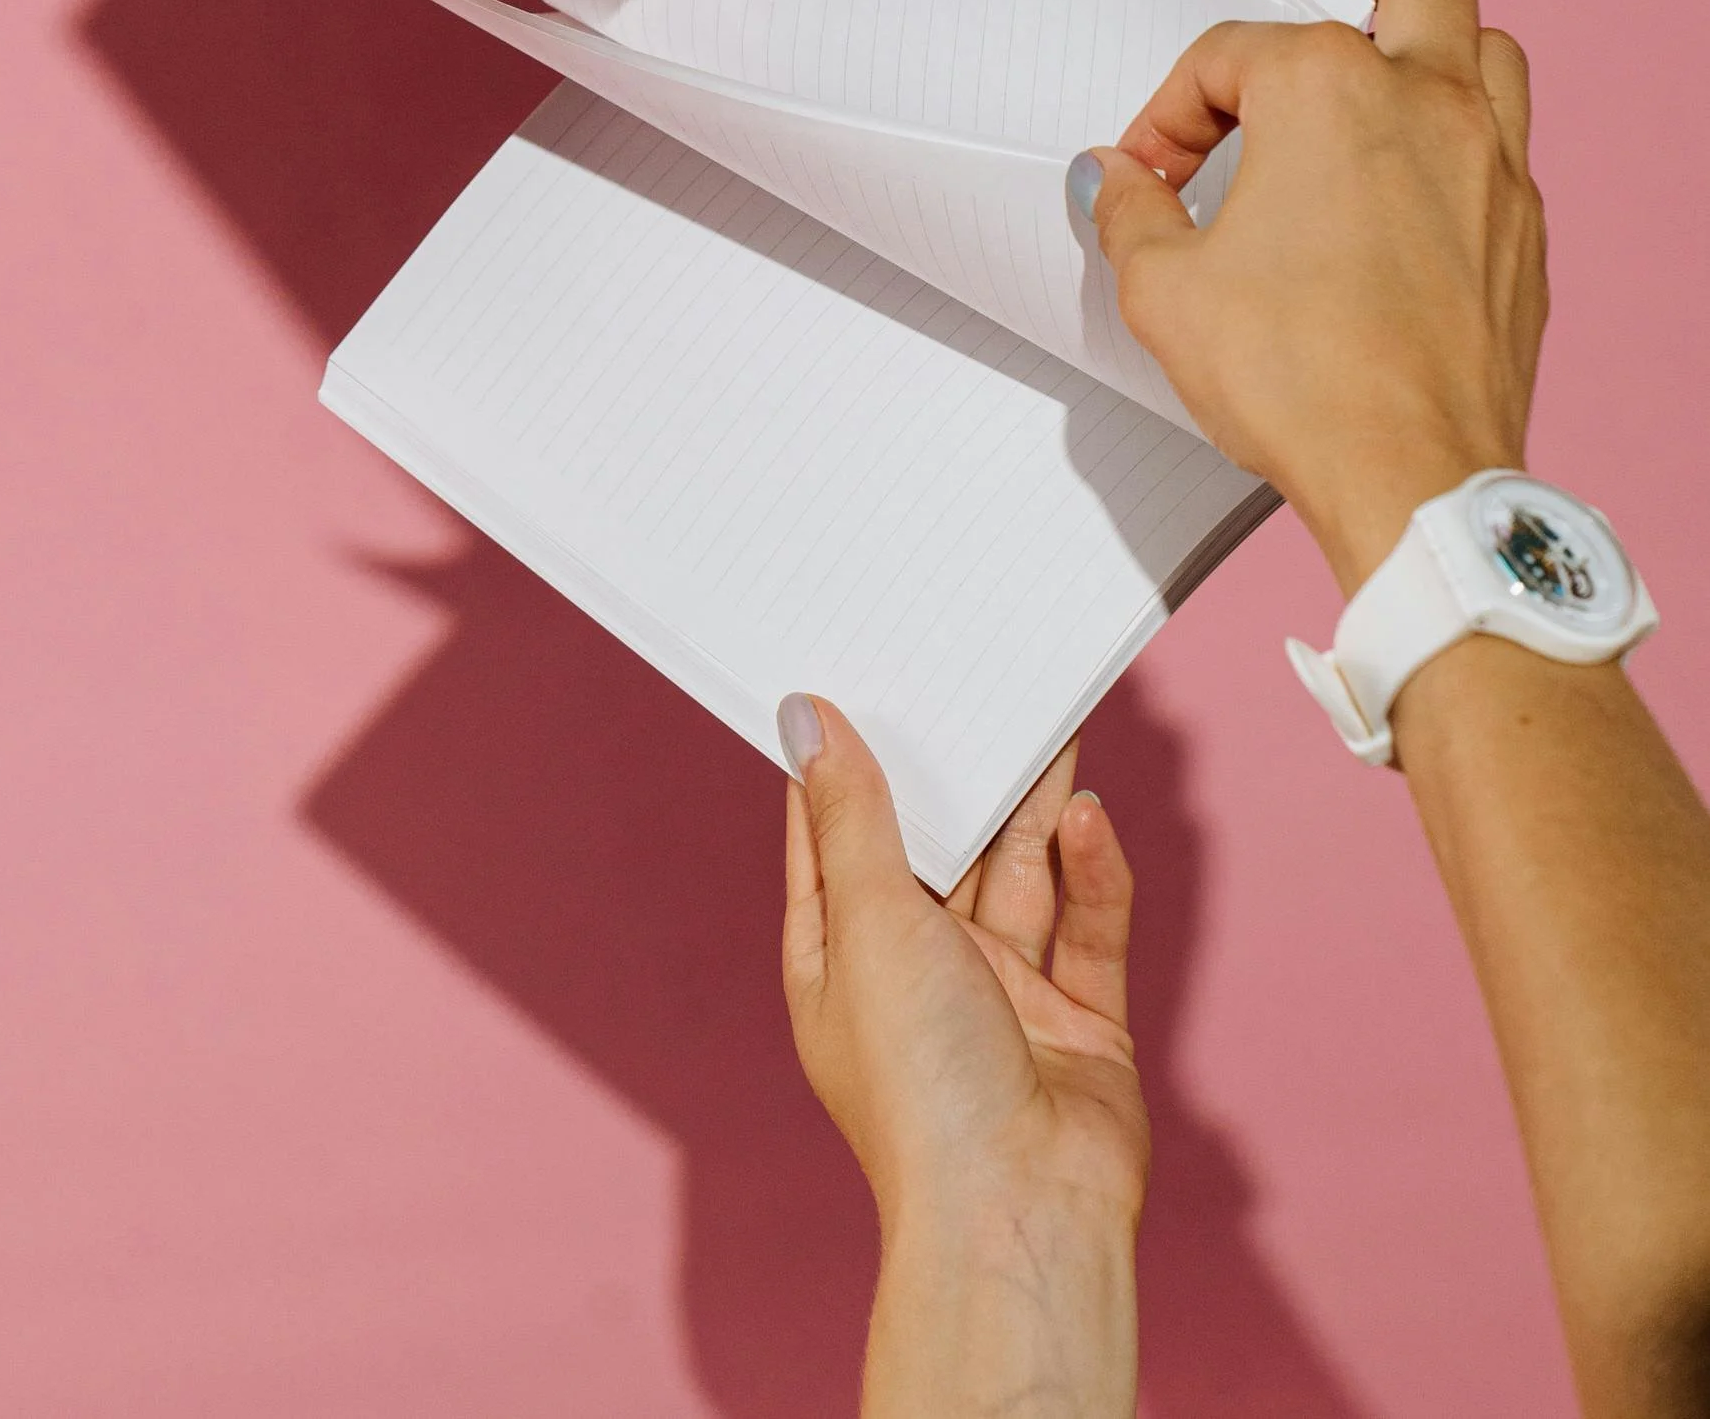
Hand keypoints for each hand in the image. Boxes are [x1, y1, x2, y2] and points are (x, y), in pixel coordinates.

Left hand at [781, 695, 1144, 1418]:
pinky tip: (1090, 821)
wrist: (1020, 1214)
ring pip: (1021, 878)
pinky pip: (1086, 930)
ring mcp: (1001, 1001)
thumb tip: (804, 719)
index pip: (833, 839)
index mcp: (841, 962)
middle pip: (942, 852)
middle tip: (982, 687)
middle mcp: (917, 976)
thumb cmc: (919, 1085)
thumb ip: (853, 816)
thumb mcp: (868, 922)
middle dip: (963, 778)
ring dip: (1037, 809)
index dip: (844, 765)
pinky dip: (1092, 874)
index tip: (857, 681)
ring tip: (1053, 725)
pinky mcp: (1078, 1026)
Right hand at [1073, 0, 1546, 591]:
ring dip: (1427, 41)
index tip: (1152, 170)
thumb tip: (1119, 182)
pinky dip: (1458, 134)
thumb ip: (1132, 211)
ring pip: (1486, 45)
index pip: (1232, 54)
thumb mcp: (1165, 289)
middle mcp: (1428, 102)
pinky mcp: (1523, 233)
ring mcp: (1492, 164)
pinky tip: (1406, 182)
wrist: (1413, 480)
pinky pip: (1503, 142)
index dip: (1173, 108)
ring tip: (1372, 73)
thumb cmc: (1301, 379)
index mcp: (1330, 88)